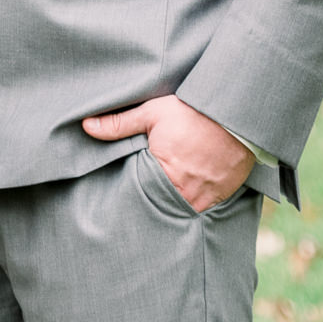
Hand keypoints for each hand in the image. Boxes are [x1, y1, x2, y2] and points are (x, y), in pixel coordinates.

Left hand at [81, 93, 254, 212]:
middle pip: (159, 206)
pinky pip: (203, 208)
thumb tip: (86, 126)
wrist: (235, 113)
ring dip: (172, 205)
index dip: (130, 193)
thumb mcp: (151, 112)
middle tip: (141, 204)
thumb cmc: (191, 111)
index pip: (137, 193)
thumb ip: (118, 123)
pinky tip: (186, 197)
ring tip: (161, 201)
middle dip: (150, 204)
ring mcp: (205, 197)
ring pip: (181, 210)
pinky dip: (193, 204)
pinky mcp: (222, 196)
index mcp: (162, 172)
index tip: (122, 195)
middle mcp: (184, 191)